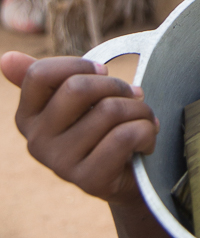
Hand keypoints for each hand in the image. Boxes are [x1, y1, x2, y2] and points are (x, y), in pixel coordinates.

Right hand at [1, 52, 158, 204]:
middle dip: (118, 85)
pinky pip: (125, 136)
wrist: (126, 177)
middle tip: (134, 95)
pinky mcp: (89, 180)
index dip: (79, 65)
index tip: (103, 71)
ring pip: (109, 110)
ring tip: (144, 118)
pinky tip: (147, 139)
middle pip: (78, 89)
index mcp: (27, 117)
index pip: (39, 74)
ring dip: (141, 109)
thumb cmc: (100, 127)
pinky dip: (147, 130)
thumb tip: (6, 57)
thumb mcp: (75, 101)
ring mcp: (60, 164)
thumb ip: (45, 78)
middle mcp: (36, 142)